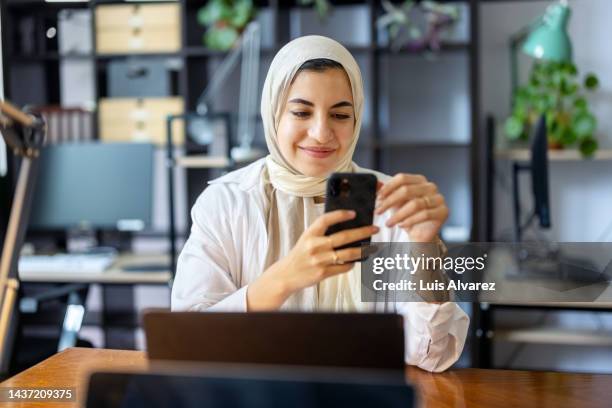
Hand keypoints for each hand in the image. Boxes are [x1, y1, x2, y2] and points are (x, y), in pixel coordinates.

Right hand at [247, 210, 378, 310]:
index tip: (354, 213)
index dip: (340, 215)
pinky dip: (351, 264)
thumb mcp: (306, 239)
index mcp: (309, 234)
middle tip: (374, 228)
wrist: (286, 275)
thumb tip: (347, 228)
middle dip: (362, 232)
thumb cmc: (299, 255)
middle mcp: (314, 246)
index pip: (326, 220)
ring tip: (373, 247)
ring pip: (347, 254)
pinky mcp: (323, 273)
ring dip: (363, 250)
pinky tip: (355, 261)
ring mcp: (319, 260)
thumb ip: (322, 234)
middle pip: (343, 237)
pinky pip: (343, 267)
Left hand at [375, 174, 447, 242]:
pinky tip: (401, 226)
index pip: (402, 178)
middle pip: (407, 190)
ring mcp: (439, 198)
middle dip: (390, 201)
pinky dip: (410, 221)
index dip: (388, 187)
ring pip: (415, 204)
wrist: (420, 234)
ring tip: (389, 223)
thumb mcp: (395, 203)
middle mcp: (431, 187)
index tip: (378, 198)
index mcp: (419, 180)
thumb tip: (377, 184)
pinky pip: (424, 215)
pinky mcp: (443, 211)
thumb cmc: (407, 216)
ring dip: (398, 215)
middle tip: (379, 210)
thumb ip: (387, 193)